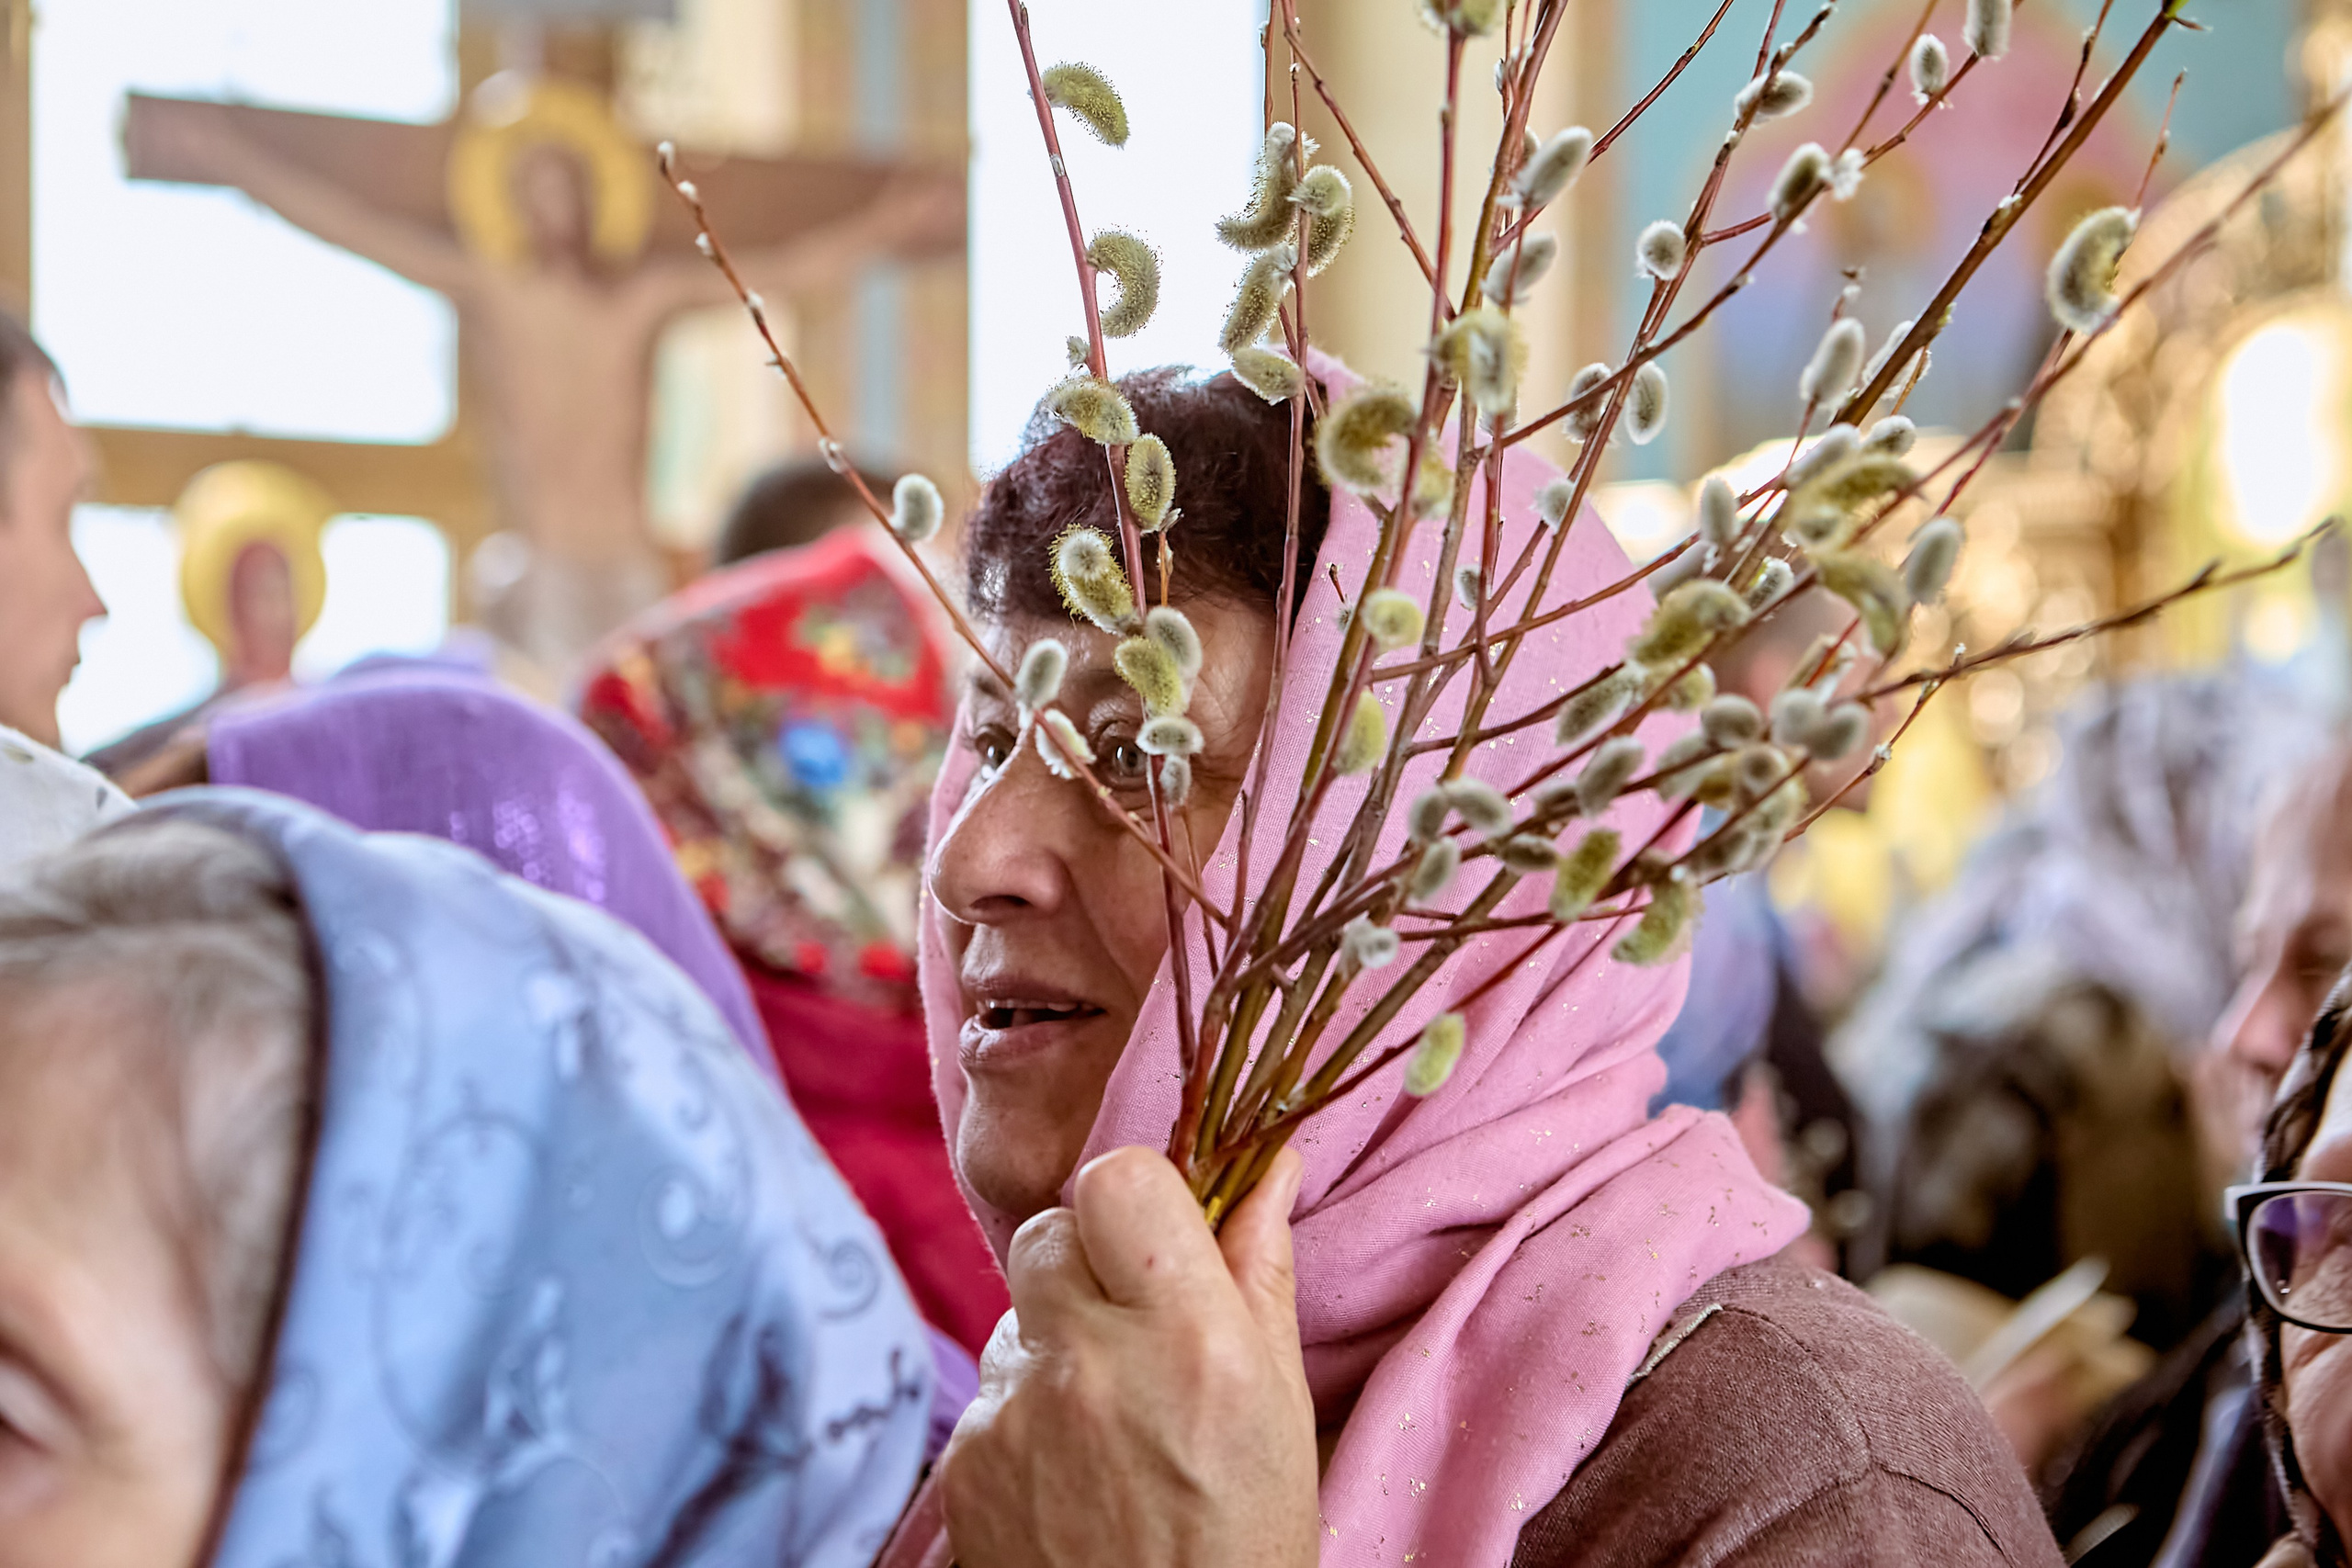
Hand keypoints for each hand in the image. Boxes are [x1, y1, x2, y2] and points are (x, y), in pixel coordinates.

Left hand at [939, 1147, 1318, 1567]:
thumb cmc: (1246, 1539)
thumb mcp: (1282, 1404)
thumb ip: (1259, 1272)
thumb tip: (1268, 1165)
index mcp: (1193, 1337)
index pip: (1118, 1178)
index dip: (1135, 1198)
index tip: (1157, 1237)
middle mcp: (1095, 1362)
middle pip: (1049, 1231)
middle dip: (1087, 1263)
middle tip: (1131, 1326)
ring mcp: (1017, 1413)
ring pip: (1015, 1311)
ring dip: (1055, 1342)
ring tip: (1110, 1424)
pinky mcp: (963, 1461)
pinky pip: (988, 1390)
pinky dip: (1023, 1415)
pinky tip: (1071, 1471)